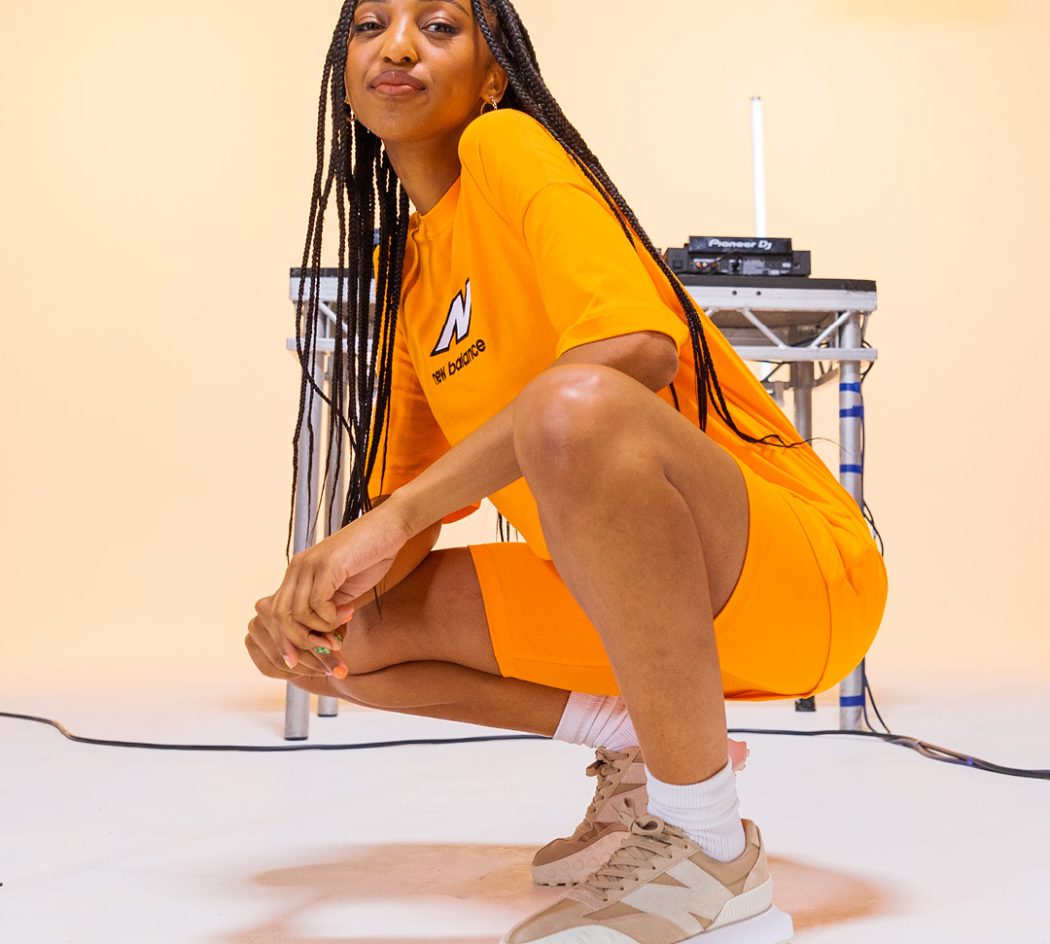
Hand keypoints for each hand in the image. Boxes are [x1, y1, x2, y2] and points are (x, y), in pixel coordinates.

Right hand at [245, 594, 339, 681]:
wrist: (307, 621)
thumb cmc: (324, 619)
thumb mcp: (334, 625)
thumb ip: (334, 635)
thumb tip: (337, 651)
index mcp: (283, 595)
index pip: (300, 629)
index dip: (322, 646)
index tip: (341, 656)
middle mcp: (263, 607)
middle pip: (289, 645)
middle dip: (316, 660)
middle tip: (338, 670)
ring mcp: (254, 625)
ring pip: (279, 660)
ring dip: (305, 669)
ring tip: (326, 671)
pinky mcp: (250, 642)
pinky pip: (268, 668)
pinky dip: (289, 674)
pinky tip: (306, 671)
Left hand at [268, 499, 412, 674]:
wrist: (390, 528)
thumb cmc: (370, 557)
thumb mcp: (342, 590)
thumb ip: (326, 609)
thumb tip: (318, 641)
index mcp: (297, 573)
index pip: (277, 613)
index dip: (284, 641)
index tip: (297, 663)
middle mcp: (297, 567)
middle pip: (281, 616)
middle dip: (300, 642)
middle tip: (326, 649)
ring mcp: (310, 564)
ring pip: (299, 614)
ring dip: (323, 628)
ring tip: (344, 622)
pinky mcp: (327, 565)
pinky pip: (319, 604)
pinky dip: (333, 617)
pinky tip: (350, 610)